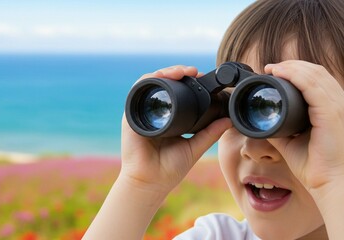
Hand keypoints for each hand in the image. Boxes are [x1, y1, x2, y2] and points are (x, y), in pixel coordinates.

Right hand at [120, 65, 231, 193]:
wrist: (150, 183)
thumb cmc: (169, 169)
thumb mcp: (195, 147)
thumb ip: (210, 133)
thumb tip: (228, 120)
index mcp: (168, 118)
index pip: (177, 92)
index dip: (188, 82)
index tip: (203, 77)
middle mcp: (155, 112)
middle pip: (164, 83)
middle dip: (179, 72)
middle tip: (195, 72)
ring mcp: (142, 112)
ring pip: (152, 82)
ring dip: (166, 72)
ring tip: (183, 72)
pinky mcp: (131, 115)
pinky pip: (138, 90)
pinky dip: (150, 80)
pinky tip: (163, 77)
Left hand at [264, 60, 343, 194]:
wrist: (329, 183)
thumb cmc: (315, 166)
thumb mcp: (292, 141)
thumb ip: (280, 129)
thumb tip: (263, 121)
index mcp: (331, 109)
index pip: (317, 81)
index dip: (296, 72)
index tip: (274, 73)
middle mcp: (338, 104)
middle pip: (316, 73)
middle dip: (292, 66)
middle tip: (271, 68)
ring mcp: (337, 107)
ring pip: (315, 75)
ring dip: (291, 67)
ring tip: (272, 68)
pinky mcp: (332, 113)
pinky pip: (313, 86)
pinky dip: (295, 75)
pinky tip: (280, 72)